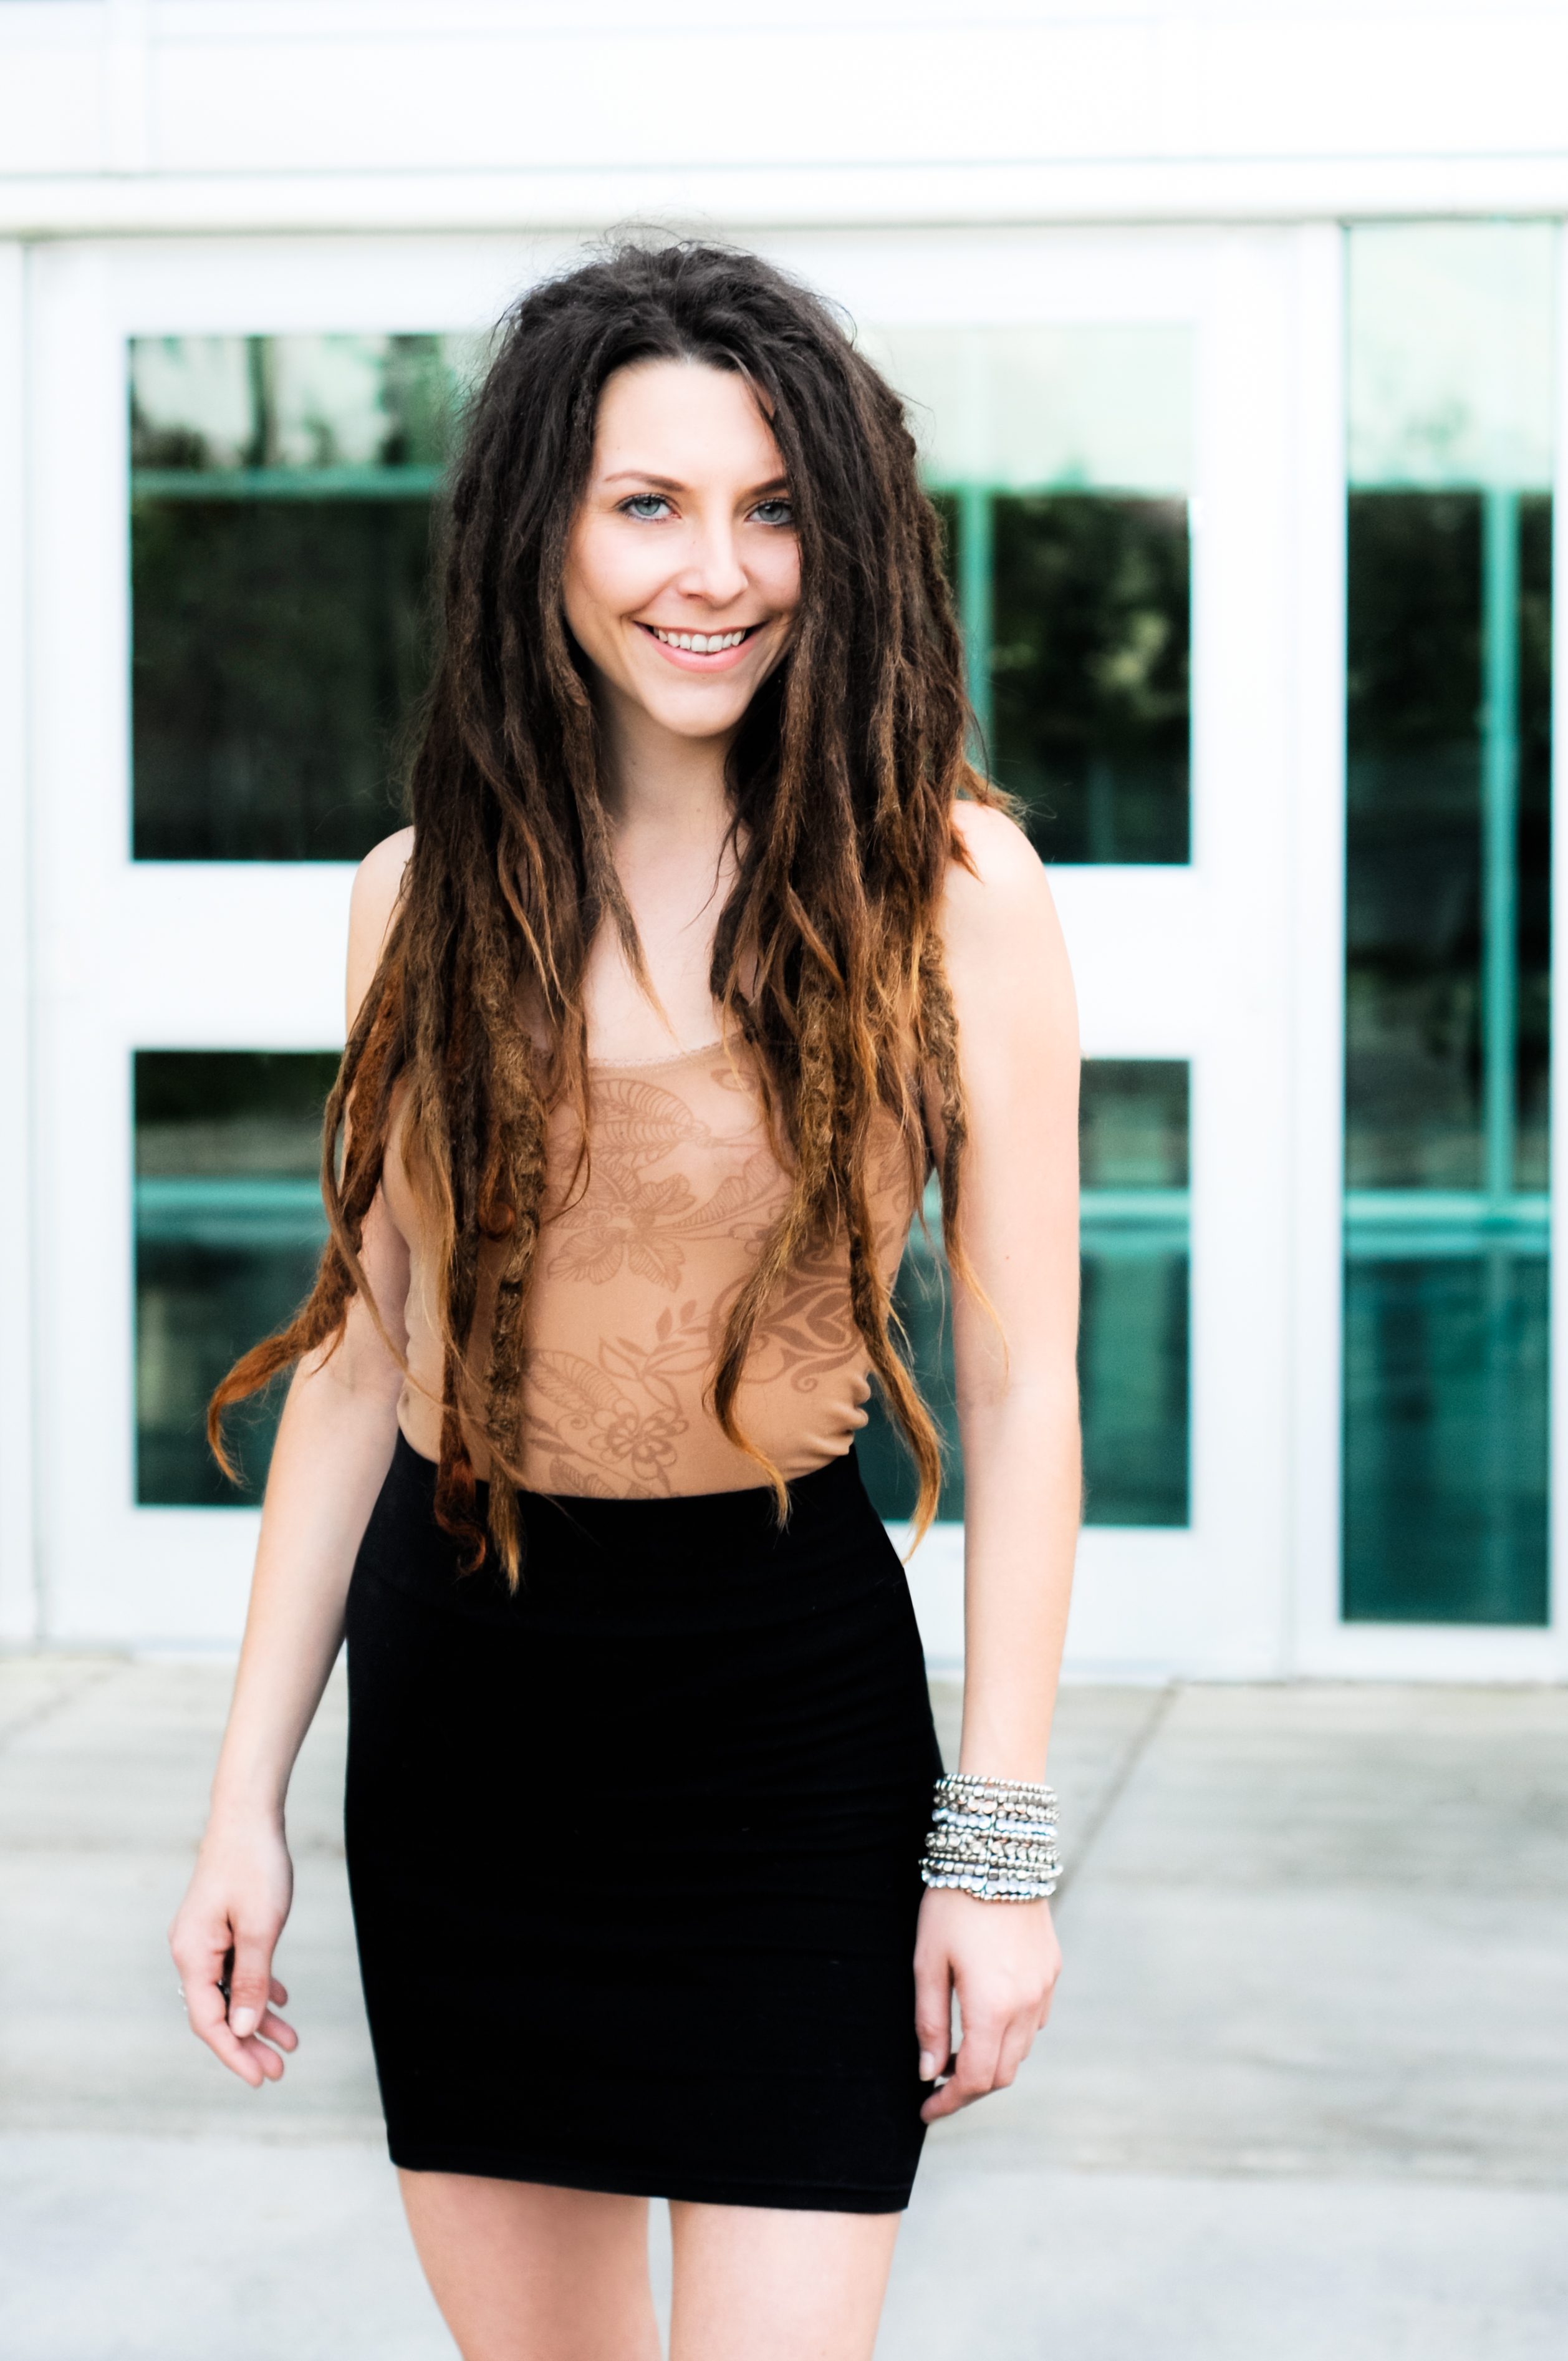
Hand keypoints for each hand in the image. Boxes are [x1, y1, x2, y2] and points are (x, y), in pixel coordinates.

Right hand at [168, 1818, 298, 2087]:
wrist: (249, 1815)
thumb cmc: (254, 1866)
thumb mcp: (260, 1927)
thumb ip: (251, 1979)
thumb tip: (244, 2028)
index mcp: (192, 1954)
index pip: (208, 2020)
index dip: (234, 2052)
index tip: (260, 2078)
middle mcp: (191, 1950)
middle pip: (217, 2011)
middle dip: (248, 2043)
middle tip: (278, 2071)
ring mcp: (204, 1938)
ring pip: (229, 1990)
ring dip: (257, 2017)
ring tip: (289, 2043)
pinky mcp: (219, 1926)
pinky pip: (234, 1968)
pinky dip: (257, 1986)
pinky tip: (281, 1999)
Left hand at [913, 1884, 1060, 2123]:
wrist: (997, 1850)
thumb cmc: (953, 1904)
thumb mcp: (927, 1962)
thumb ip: (929, 2022)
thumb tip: (928, 2072)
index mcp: (992, 2007)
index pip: (974, 2079)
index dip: (949, 2102)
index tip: (926, 2109)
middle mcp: (1026, 2004)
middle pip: (1002, 2073)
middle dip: (970, 2087)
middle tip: (938, 2084)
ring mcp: (1044, 1987)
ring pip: (1021, 2050)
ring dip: (991, 2061)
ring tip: (958, 2052)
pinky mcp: (1051, 1969)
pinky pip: (1034, 2020)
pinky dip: (1011, 2034)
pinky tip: (986, 2017)